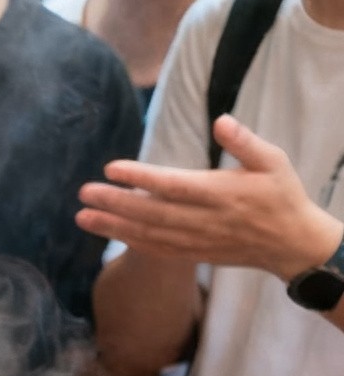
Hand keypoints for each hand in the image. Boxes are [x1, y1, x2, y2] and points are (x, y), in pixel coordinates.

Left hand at [78, 115, 343, 279]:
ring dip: (113, 226)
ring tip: (81, 216)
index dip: (141, 178)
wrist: (293, 244)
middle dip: (115, 203)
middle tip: (83, 192)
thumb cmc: (281, 196)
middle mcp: (207, 220)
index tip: (111, 168)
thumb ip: (246, 143)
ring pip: (150, 234)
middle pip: (153, 213)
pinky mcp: (195, 254)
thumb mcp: (274, 162)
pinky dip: (130, 243)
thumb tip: (222, 121)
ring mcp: (198, 240)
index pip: (174, 185)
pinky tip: (107, 232)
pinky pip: (158, 250)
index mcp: (223, 194)